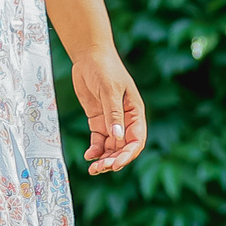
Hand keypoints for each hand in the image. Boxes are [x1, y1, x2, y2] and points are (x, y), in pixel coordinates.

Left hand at [70, 46, 145, 174]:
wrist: (90, 56)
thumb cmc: (105, 69)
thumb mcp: (110, 90)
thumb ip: (113, 114)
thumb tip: (118, 137)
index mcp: (135, 112)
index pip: (137, 140)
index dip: (128, 154)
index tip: (115, 164)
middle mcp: (125, 119)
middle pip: (123, 147)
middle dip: (113, 160)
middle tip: (99, 169)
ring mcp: (111, 121)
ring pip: (111, 147)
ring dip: (104, 159)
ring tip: (93, 169)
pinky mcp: (98, 120)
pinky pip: (99, 140)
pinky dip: (95, 150)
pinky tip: (88, 156)